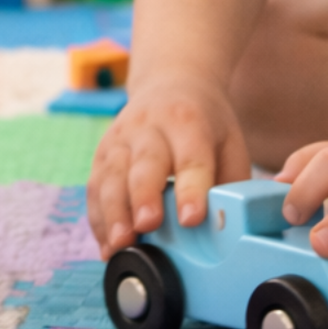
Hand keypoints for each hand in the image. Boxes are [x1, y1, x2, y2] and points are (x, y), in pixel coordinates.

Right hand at [87, 73, 250, 256]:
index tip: (191, 219)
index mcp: (188, 122)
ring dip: (113, 212)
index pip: (190, 159)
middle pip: (144, 165)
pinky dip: (98, 218)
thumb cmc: (205, 124)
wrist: (169, 84)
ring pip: (112, 176)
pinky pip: (94, 187)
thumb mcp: (229, 143)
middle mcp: (148, 127)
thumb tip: (233, 231)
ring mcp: (119, 138)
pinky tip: (106, 244)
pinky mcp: (101, 153)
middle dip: (143, 197)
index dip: (191, 189)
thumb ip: (232, 185)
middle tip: (146, 226)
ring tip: (119, 244)